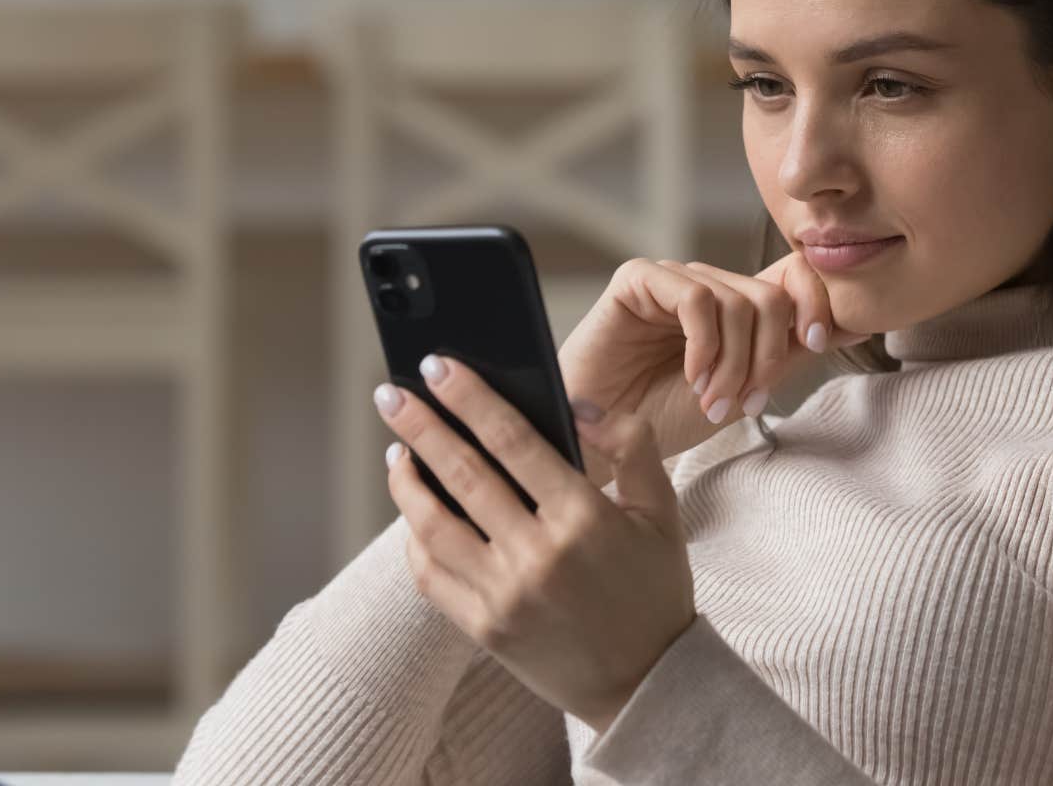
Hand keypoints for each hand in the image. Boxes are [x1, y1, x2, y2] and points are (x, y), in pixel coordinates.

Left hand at [377, 352, 694, 731]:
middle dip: (420, 426)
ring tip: (397, 449)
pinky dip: (415, 537)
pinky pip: (430, 574)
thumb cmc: (654, 591)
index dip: (469, 398)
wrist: (643, 685)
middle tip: (390, 392)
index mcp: (583, 518)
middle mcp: (537, 555)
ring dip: (406, 480)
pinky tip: (415, 510)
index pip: (512, 440)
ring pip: (433, 525)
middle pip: (462, 474)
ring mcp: (504, 595)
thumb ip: (630, 445)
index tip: (438, 366)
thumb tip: (576, 404)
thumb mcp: (661, 510)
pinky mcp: (482, 627)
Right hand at [557, 250, 868, 487]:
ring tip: (711, 401)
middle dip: (767, 357)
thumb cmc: (662, 418)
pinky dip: (705, 346)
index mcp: (735, 306)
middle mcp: (707, 285)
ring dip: (734, 363)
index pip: (795, 275)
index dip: (817, 302)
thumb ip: (787, 353)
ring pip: (737, 301)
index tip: (816, 344)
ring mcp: (673, 279)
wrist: (602, 441)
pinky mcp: (637, 281)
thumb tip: (857, 323)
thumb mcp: (742, 388)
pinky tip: (692, 377)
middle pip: (772, 296)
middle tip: (743, 402)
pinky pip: (696, 298)